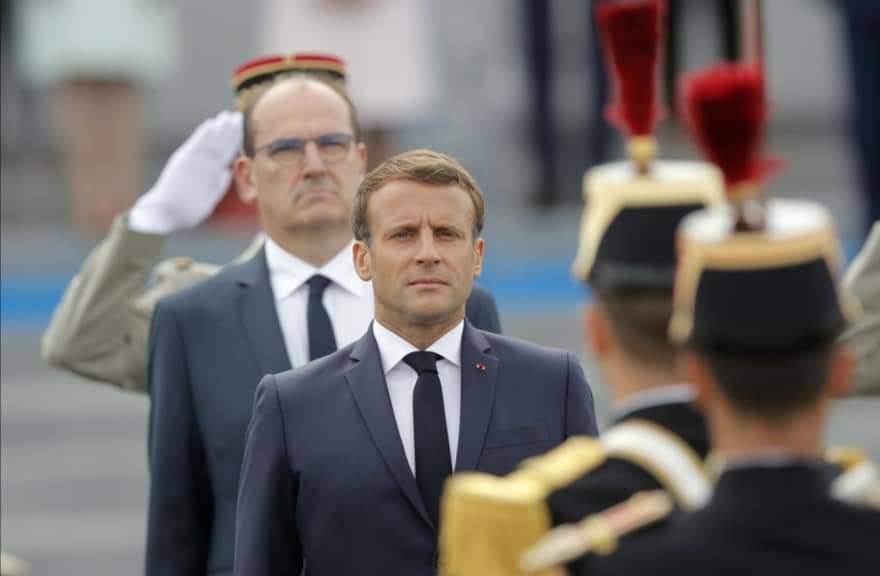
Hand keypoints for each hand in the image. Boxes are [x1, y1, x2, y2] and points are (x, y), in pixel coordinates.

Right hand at [129, 110, 242, 233]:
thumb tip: (227, 171)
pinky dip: (203, 135)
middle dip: (230, 130)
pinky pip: (195, 145)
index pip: (226, 153)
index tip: (244, 131)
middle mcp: (202, 164)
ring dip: (219, 128)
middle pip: (220, 144)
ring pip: (210, 141)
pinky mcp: (183, 161)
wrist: (165, 214)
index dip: (235, 141)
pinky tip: (211, 124)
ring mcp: (193, 161)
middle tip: (238, 116)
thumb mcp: (209, 198)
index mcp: (210, 172)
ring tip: (228, 116)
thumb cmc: (186, 210)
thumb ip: (218, 185)